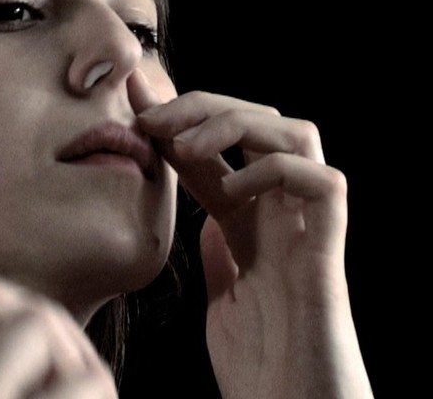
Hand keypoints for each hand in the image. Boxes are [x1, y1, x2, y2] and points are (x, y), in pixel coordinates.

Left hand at [129, 71, 372, 397]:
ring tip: (186, 146)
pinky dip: (274, 172)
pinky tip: (233, 191)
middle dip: (204, 108)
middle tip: (152, 118)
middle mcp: (283, 215)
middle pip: (260, 125)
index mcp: (254, 222)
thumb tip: (208, 217)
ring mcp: (309, 228)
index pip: (217, 153)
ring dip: (236, 125)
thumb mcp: (226, 293)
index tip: (134, 103)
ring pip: (298, 134)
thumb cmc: (261, 361)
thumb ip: (223, 251)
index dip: (176, 123)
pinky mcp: (328, 251)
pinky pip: (322, 183)